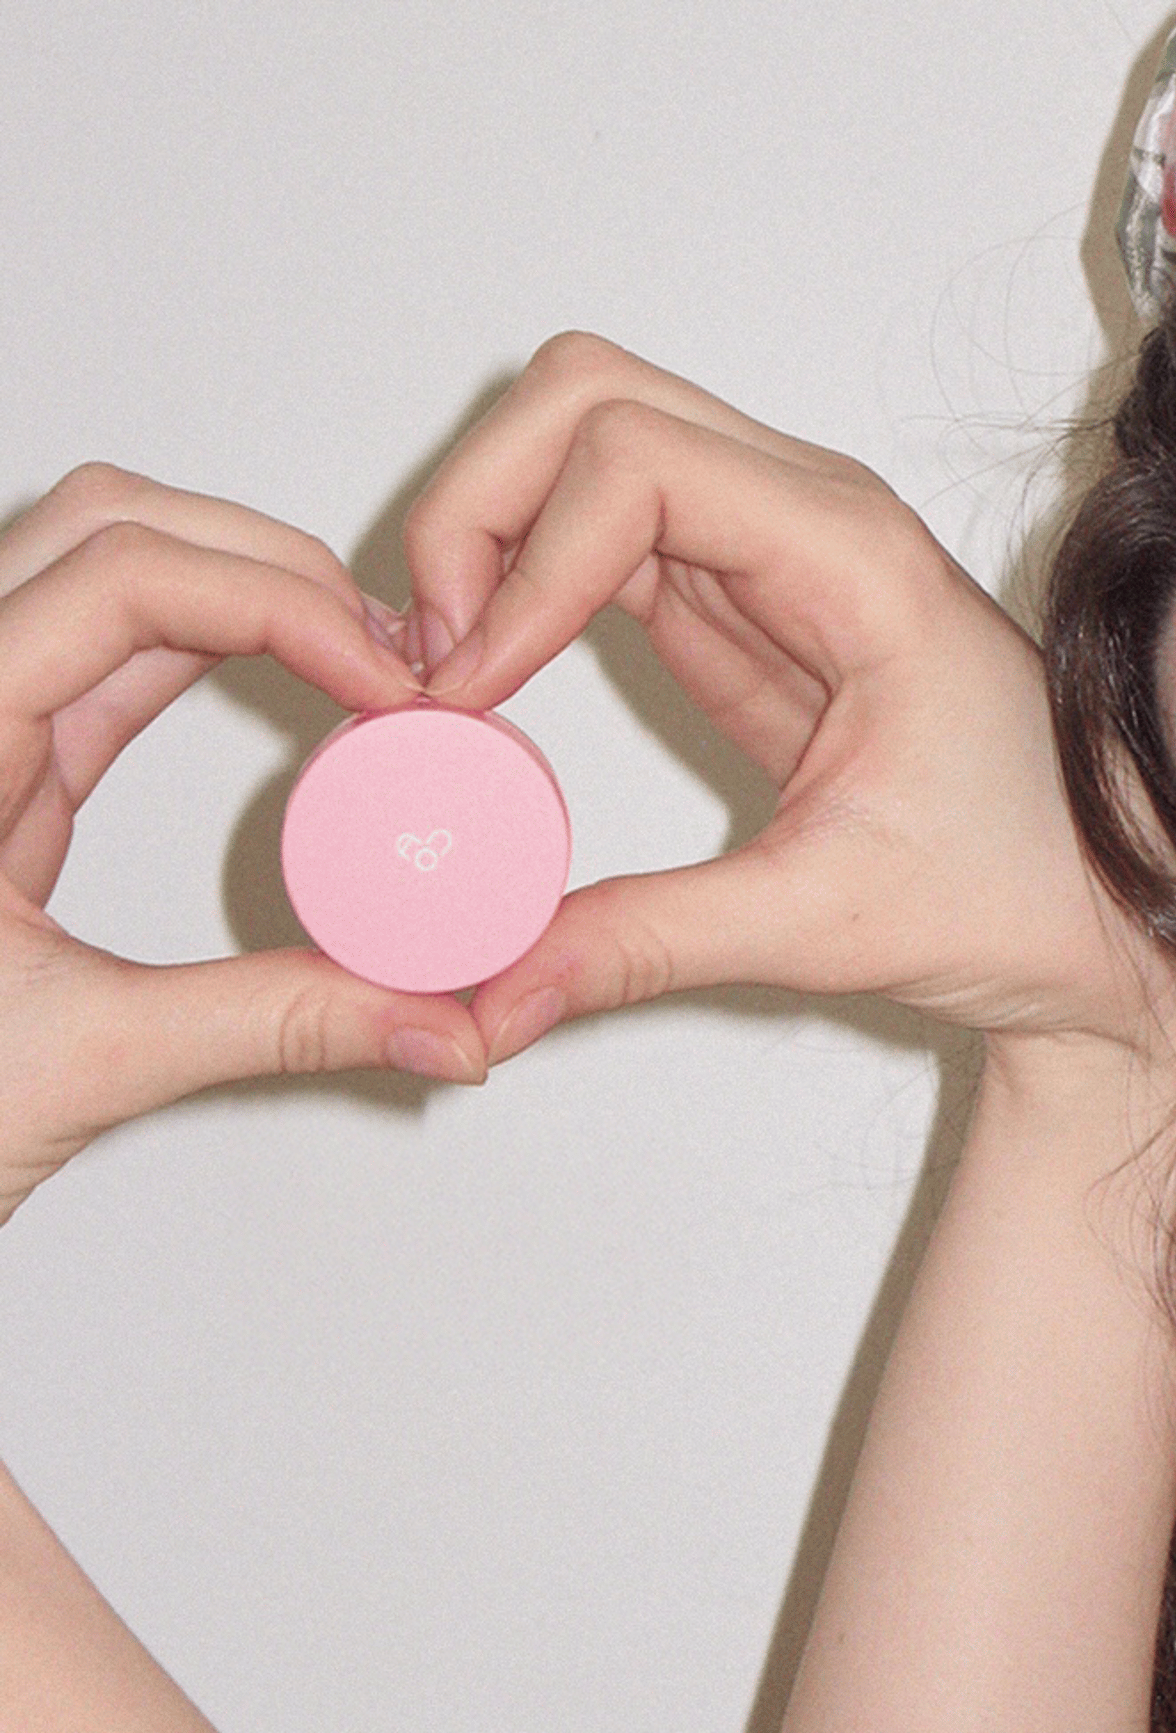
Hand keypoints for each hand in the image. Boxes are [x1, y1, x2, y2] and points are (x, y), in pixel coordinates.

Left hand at [0, 466, 485, 1224]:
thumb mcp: (80, 1060)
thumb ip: (272, 1027)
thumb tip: (429, 1021)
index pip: (118, 581)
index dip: (276, 603)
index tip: (382, 679)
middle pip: (110, 526)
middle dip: (269, 561)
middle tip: (382, 647)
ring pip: (107, 567)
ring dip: (244, 586)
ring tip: (355, 660)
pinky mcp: (4, 771)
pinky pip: (110, 654)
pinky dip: (213, 645)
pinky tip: (293, 687)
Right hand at [403, 333, 1175, 1069]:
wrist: (1103, 912)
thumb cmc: (1026, 886)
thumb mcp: (830, 921)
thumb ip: (653, 941)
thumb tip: (499, 985)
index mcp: (854, 559)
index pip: (636, 459)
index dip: (522, 558)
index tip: (468, 687)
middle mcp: (812, 520)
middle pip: (590, 399)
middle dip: (479, 501)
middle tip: (433, 652)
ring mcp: (773, 552)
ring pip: (584, 449)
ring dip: (490, 537)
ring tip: (444, 675)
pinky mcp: (741, 609)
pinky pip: (603, 544)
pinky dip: (523, 590)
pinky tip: (492, 685)